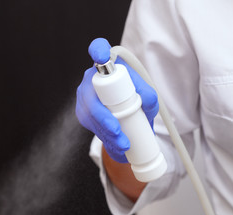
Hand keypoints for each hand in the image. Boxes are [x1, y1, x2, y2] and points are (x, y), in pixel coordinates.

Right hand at [76, 38, 158, 162]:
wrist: (128, 113)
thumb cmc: (136, 98)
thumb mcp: (147, 97)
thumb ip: (149, 96)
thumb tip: (146, 101)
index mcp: (107, 66)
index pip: (99, 49)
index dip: (99, 50)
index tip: (102, 55)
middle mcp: (91, 78)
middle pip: (91, 95)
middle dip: (104, 118)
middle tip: (118, 133)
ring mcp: (84, 96)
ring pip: (90, 115)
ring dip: (105, 133)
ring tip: (123, 146)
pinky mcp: (83, 113)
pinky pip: (90, 125)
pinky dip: (104, 137)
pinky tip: (117, 147)